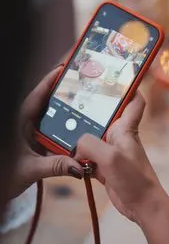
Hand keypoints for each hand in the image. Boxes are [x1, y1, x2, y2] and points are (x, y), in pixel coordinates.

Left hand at [10, 68, 82, 197]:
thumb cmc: (4, 175)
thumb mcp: (30, 169)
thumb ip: (55, 166)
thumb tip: (79, 166)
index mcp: (20, 120)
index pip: (38, 94)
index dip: (51, 80)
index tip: (66, 69)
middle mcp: (25, 123)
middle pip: (47, 103)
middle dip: (65, 96)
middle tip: (85, 89)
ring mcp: (29, 133)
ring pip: (50, 118)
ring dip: (65, 117)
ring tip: (86, 110)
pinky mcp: (33, 143)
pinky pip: (50, 133)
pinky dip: (63, 132)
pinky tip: (76, 136)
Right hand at [75, 93, 165, 222]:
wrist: (142, 206)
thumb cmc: (135, 179)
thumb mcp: (110, 157)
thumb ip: (90, 144)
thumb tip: (76, 144)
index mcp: (125, 128)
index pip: (134, 100)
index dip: (130, 87)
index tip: (118, 75)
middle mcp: (118, 136)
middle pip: (105, 116)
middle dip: (90, 110)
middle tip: (72, 99)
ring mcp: (111, 151)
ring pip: (92, 137)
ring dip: (80, 135)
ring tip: (62, 126)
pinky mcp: (104, 165)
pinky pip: (88, 155)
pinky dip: (78, 156)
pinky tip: (67, 155)